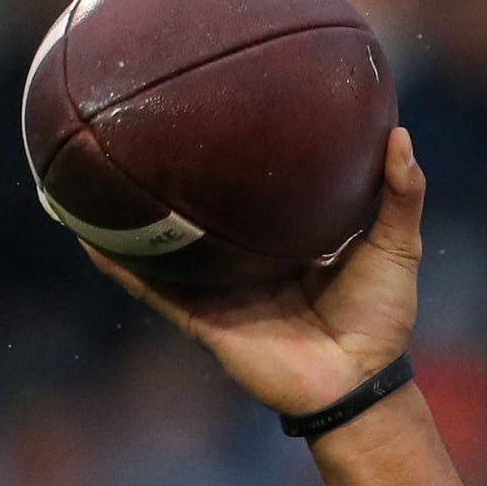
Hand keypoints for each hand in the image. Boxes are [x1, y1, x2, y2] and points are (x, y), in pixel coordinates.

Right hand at [86, 126, 424, 414]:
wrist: (357, 380)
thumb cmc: (381, 315)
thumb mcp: (396, 246)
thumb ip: (401, 194)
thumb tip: (400, 135)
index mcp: (286, 238)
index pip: (257, 188)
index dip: (241, 154)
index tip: (224, 104)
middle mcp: (245, 257)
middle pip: (202, 209)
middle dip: (175, 175)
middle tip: (146, 124)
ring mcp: (218, 286)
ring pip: (164, 245)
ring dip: (128, 215)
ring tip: (91, 171)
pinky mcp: (200, 314)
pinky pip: (151, 284)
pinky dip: (118, 261)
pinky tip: (85, 232)